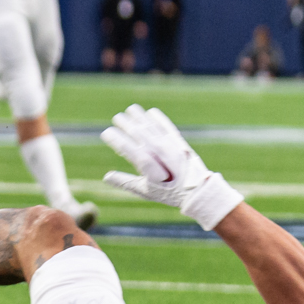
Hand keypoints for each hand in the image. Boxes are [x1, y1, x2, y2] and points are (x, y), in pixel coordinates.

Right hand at [100, 104, 243, 230]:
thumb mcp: (145, 191)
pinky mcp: (179, 143)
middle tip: (116, 117)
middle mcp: (158, 153)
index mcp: (148, 166)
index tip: (106, 132)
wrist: (197, 192)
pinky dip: (159, 119)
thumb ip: (125, 182)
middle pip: (139, 133)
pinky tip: (152, 112)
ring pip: (152, 127)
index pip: (127, 148)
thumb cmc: (169, 194)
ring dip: (140, 117)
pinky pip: (167, 127)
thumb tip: (106, 177)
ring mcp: (170, 146)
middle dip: (126, 124)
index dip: (115, 139)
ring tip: (131, 109)